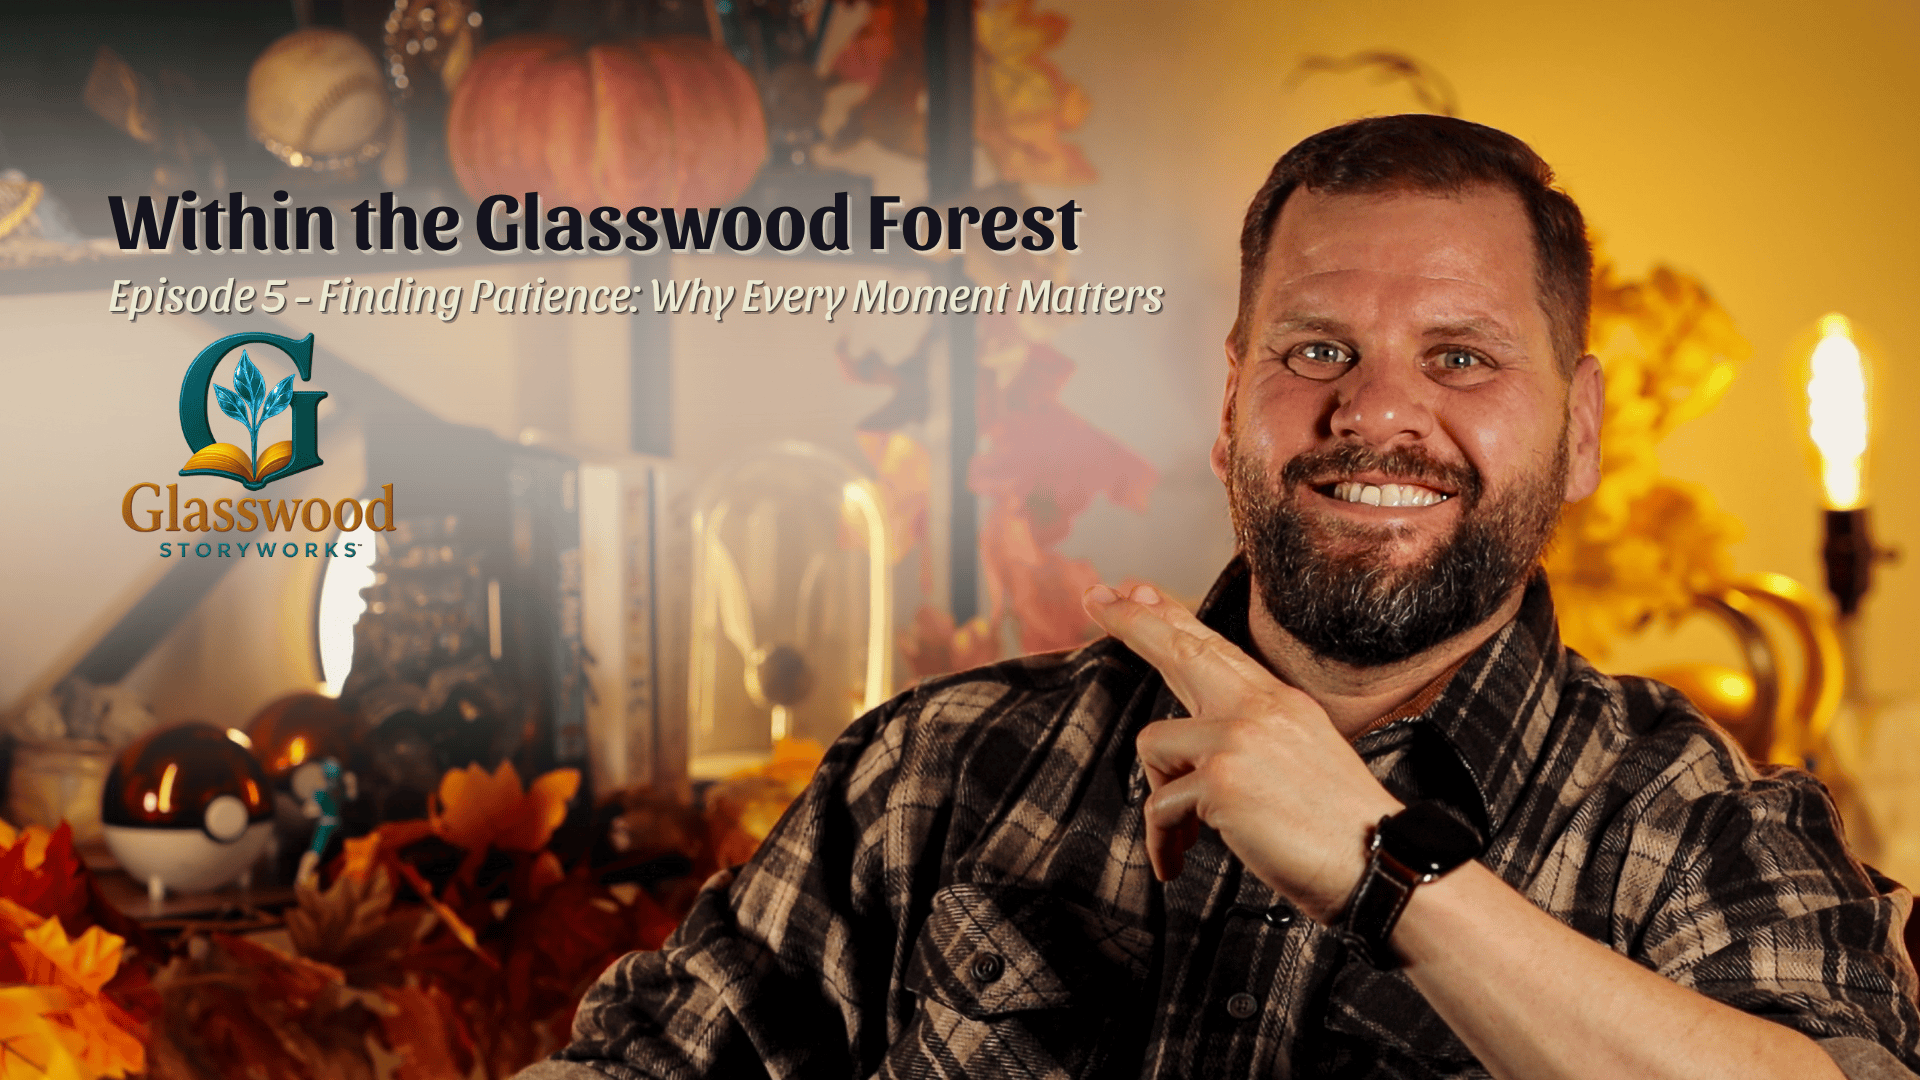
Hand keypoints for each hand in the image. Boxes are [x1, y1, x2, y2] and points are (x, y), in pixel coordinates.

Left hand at [1082, 582, 1402, 922]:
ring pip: (1155, 745)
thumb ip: (1253, 741)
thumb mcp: (1303, 761)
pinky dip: (1163, 841)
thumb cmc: (1342, 832)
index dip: (1172, 618)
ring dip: (1161, 794)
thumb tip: (1196, 754)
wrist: (1382, 865)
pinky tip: (1176, 862)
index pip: (1217, 649)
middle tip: (1097, 599)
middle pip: (1182, 652)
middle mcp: (1260, 709)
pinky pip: (1160, 806)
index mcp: (1281, 703)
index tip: (1136, 592)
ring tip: (1183, 836)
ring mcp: (1238, 739)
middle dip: (1134, 624)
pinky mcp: (1220, 780)